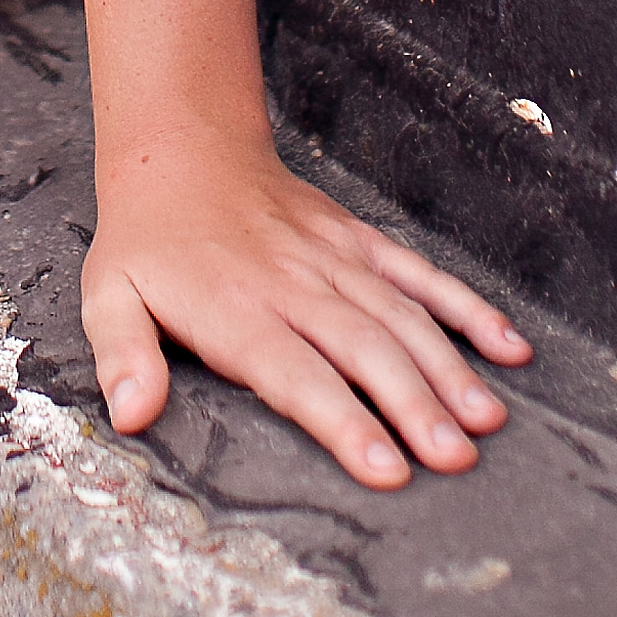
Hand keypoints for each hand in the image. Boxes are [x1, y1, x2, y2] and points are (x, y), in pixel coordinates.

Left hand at [84, 124, 531, 488]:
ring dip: (447, 366)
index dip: (342, 420)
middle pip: (361, 347)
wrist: (181, 149)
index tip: (385, 467)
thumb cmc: (148, 239)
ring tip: (485, 419)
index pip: (296, 372)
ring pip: (399, 313)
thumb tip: (131, 413)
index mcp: (236, 307)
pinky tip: (507, 345)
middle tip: (454, 458)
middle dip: (412, 404)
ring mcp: (332, 256)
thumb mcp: (109, 294)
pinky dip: (465, 306)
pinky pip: (417, 271)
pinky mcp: (355, 238)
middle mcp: (293, 282)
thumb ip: (123, 354)